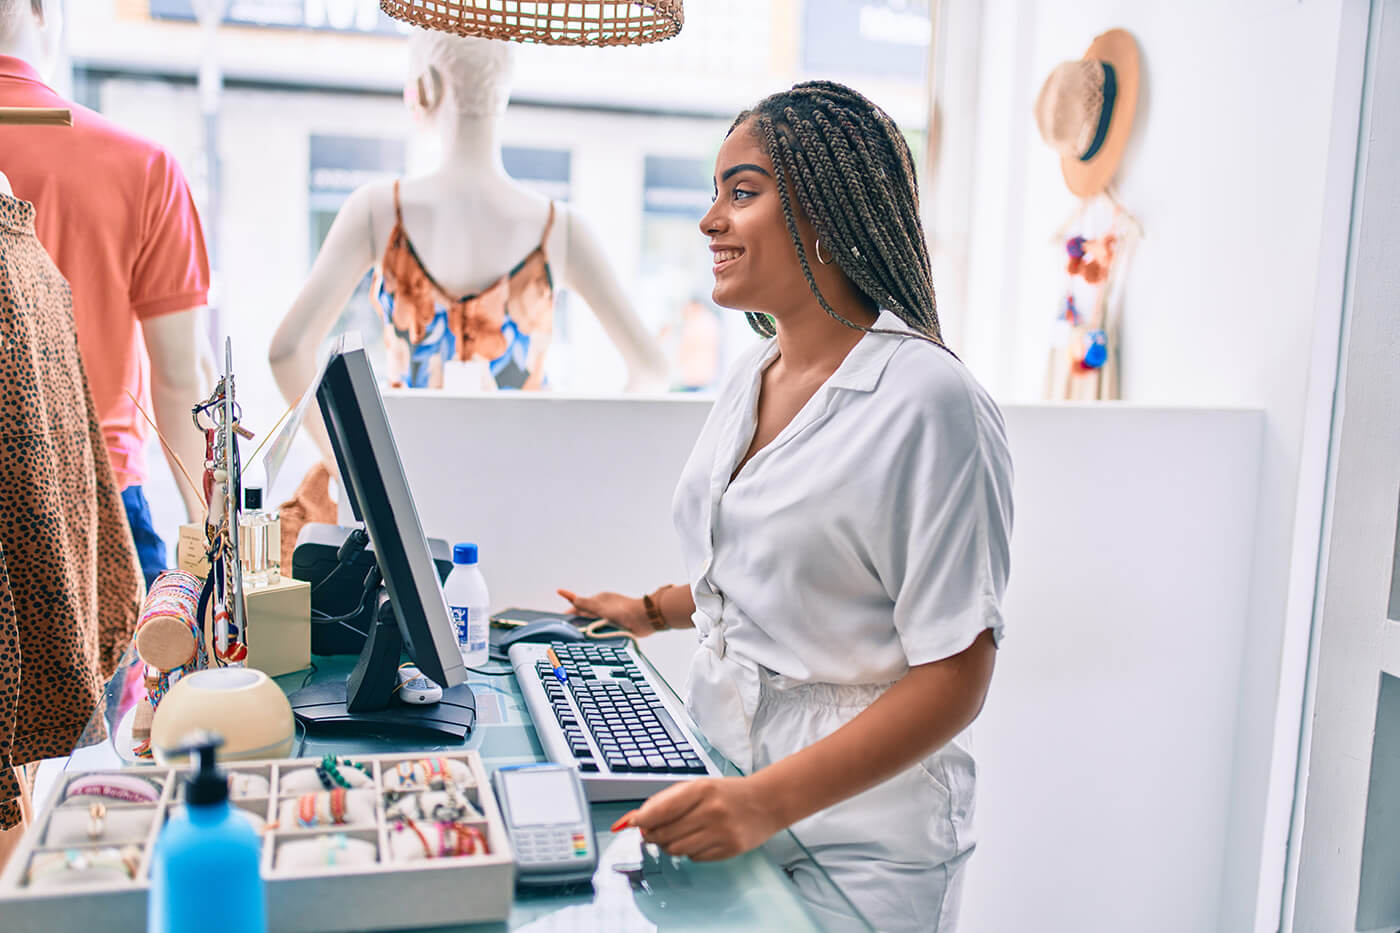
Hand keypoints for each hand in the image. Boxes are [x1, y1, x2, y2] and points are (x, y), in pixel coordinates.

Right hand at [556, 588, 653, 636]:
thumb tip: (567, 595)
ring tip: (578, 638)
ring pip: (595, 624)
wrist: (644, 619)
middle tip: (567, 631)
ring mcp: (612, 616)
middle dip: (578, 621)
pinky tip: (595, 640)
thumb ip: (583, 603)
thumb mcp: (599, 607)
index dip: (570, 611)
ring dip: (589, 629)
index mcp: (600, 599)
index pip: (580, 605)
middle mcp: (605, 607)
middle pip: (587, 615)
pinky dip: (598, 634)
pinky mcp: (618, 625)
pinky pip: (604, 630)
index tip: (561, 618)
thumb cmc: (624, 610)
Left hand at [617, 777, 782, 861]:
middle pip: (665, 833)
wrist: (766, 803)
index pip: (661, 810)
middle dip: (652, 834)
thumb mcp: (698, 787)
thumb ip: (667, 801)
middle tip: (652, 831)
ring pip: (676, 849)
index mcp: (702, 789)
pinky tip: (699, 839)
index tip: (632, 823)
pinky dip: (690, 851)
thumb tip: (634, 820)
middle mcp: (712, 811)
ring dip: (669, 845)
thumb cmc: (726, 794)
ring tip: (677, 834)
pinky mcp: (730, 850)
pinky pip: (694, 857)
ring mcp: (722, 832)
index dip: (641, 820)